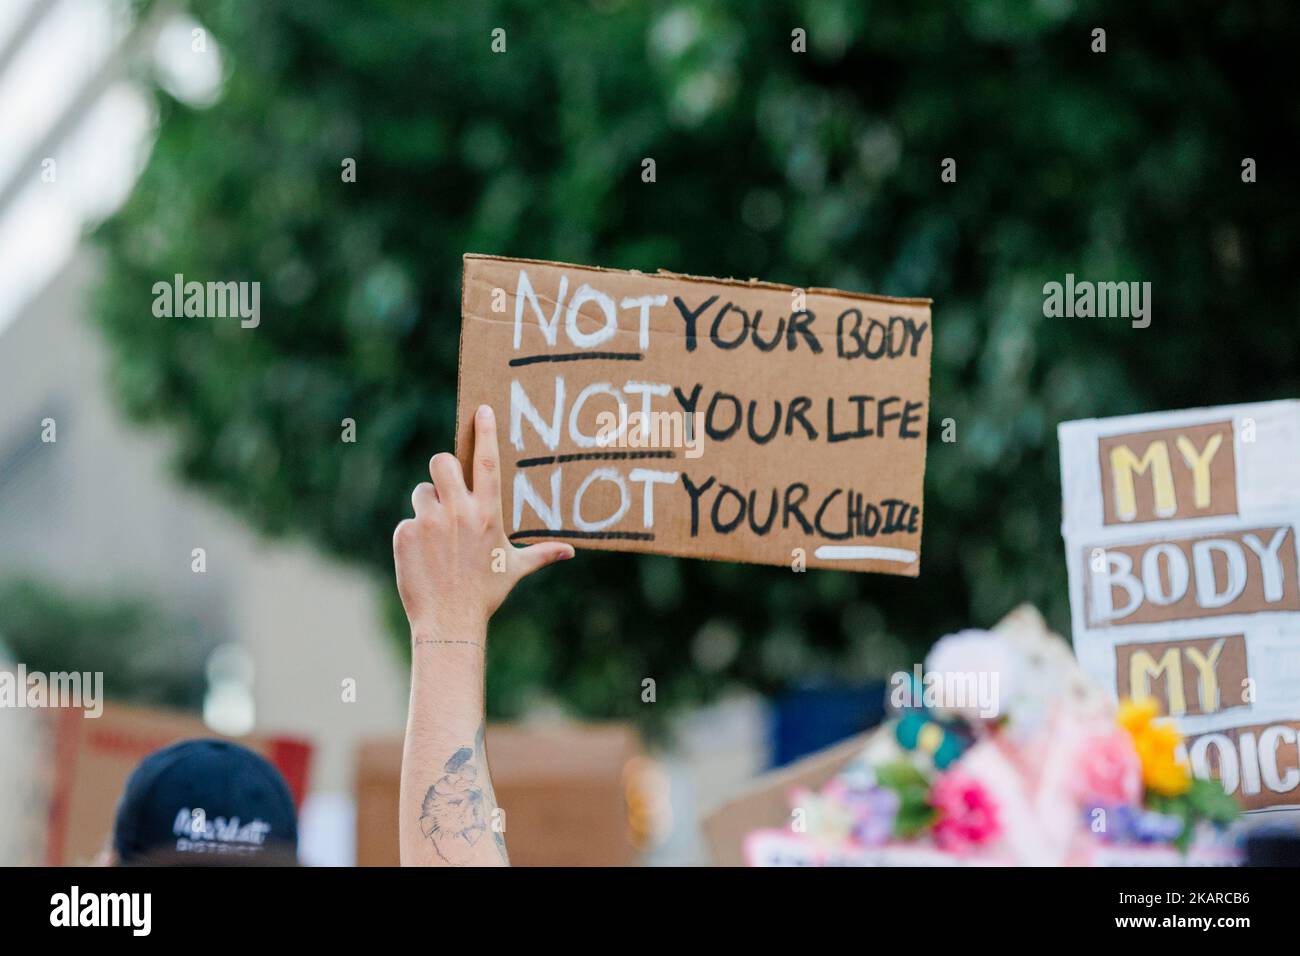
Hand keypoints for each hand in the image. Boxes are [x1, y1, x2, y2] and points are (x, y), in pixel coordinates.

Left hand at [393, 404, 573, 639]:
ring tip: (437, 537)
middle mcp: (459, 512)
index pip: (487, 462)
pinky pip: (407, 521)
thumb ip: (542, 554)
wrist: (449, 622)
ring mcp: (430, 521)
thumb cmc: (485, 594)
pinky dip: (413, 536)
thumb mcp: (515, 570)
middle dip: (443, 469)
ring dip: (427, 507)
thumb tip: (570, 553)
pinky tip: (423, 557)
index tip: (481, 409)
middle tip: (446, 489)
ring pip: (421, 492)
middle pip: (442, 462)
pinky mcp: (406, 534)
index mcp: (488, 514)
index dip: (484, 432)